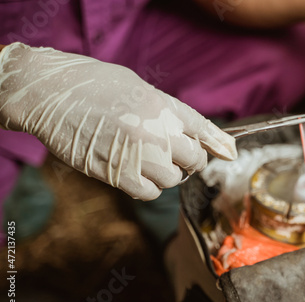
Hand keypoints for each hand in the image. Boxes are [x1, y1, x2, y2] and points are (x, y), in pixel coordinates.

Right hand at [0, 42, 236, 199]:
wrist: (53, 94)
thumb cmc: (97, 85)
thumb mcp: (142, 88)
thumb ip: (171, 112)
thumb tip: (197, 134)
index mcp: (164, 106)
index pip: (204, 130)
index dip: (219, 144)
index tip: (229, 153)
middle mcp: (157, 132)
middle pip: (194, 159)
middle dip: (188, 159)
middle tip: (173, 153)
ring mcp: (139, 155)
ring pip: (173, 179)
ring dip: (166, 173)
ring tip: (148, 160)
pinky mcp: (118, 175)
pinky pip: (150, 192)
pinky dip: (148, 187)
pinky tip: (136, 172)